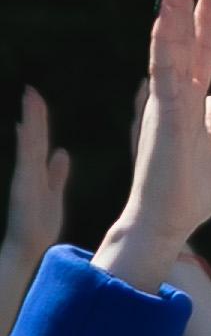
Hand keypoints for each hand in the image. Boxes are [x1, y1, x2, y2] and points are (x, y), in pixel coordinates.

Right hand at [9, 88, 61, 259]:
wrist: (27, 245)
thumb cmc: (38, 224)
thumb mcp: (53, 193)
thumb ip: (56, 173)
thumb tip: (62, 152)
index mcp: (37, 171)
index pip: (39, 140)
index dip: (39, 120)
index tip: (36, 98)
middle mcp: (28, 170)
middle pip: (32, 136)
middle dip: (32, 113)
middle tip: (31, 90)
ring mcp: (25, 176)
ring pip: (29, 143)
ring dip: (30, 120)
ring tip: (29, 98)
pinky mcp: (24, 184)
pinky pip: (27, 158)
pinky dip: (27, 142)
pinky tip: (25, 128)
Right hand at [92, 0, 210, 290]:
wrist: (167, 222)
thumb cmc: (187, 191)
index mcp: (189, 102)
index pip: (197, 52)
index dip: (202, 21)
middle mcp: (174, 96)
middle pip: (177, 40)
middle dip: (177, 2)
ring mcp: (168, 106)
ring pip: (167, 49)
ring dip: (168, 12)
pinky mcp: (167, 121)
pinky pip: (164, 77)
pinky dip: (163, 48)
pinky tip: (162, 23)